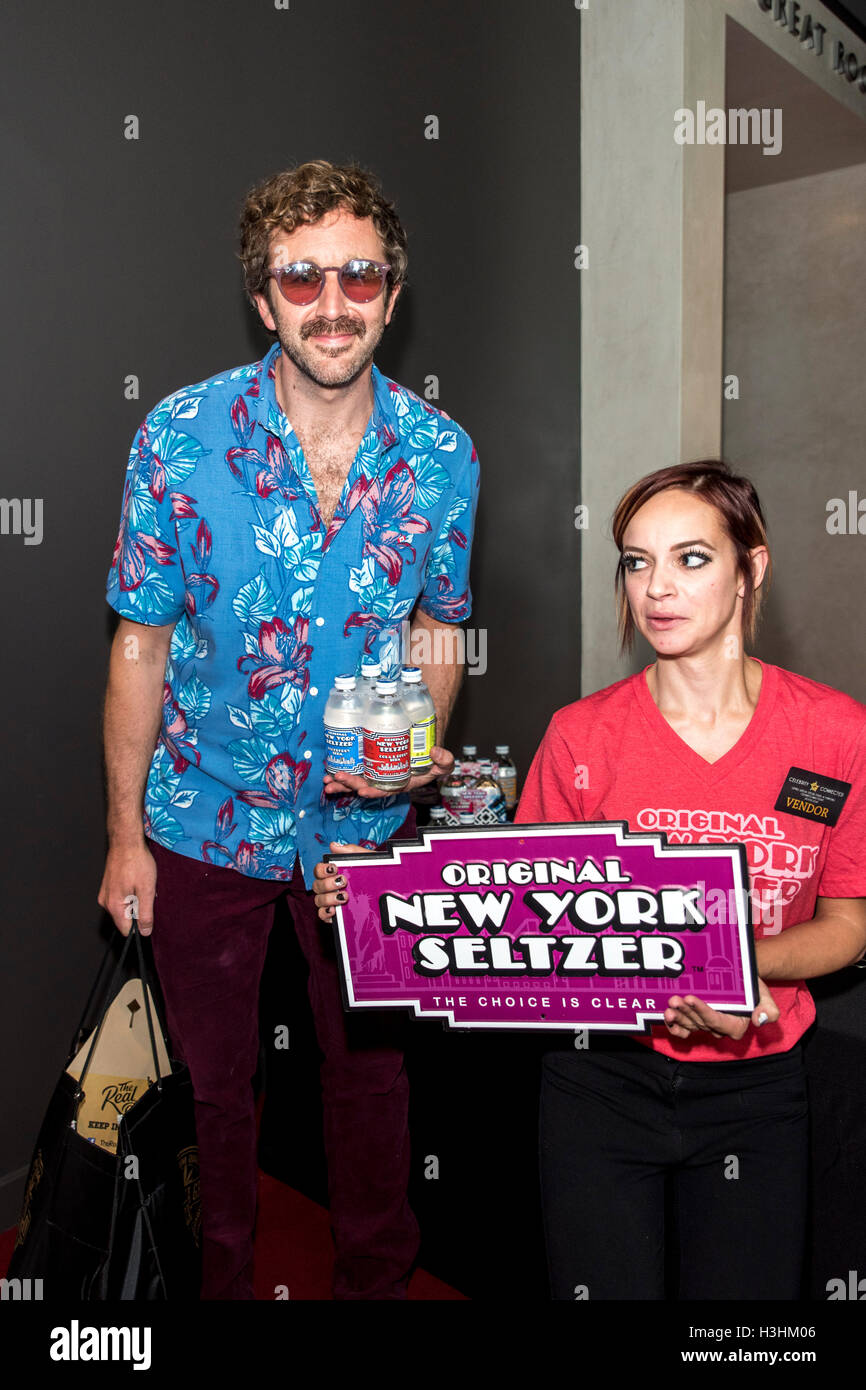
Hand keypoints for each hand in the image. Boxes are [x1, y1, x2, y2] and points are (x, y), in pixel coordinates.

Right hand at [97, 843, 156, 936]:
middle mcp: (106, 902)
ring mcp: (105, 893)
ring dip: (135, 901)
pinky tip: (137, 881)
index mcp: (114, 906)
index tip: (149, 914)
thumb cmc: (137, 862)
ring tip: (142, 885)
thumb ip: (145, 914)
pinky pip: (120, 898)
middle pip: (124, 919)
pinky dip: (130, 893)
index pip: (126, 930)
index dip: (139, 927)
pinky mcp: (107, 886)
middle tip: (147, 893)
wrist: (126, 841)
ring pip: (123, 908)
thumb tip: (145, 931)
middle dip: (138, 911)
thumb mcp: (147, 890)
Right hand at [313, 841, 373, 922]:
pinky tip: (335, 911)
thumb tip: (333, 845)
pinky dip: (325, 913)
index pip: (319, 870)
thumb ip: (352, 851)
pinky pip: (322, 915)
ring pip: (318, 900)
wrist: (391, 893)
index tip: (334, 868)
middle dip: (327, 883)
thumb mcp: (368, 861)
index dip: (322, 869)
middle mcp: (330, 887)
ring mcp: (332, 902)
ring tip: (344, 897)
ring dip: (328, 898)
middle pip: (316, 885)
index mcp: (335, 873)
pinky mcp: (335, 916)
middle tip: (343, 882)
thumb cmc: (376, 875)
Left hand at [323, 745, 454, 798]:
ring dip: (341, 781)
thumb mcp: (443, 762)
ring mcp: (377, 772)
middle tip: (336, 779)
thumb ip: (444, 760)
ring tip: (327, 781)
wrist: (425, 744)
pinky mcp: (371, 763)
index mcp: (402, 784)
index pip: (386, 790)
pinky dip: (343, 770)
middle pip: (366, 785)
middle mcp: (387, 780)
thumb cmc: (433, 758)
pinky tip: (329, 770)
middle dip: (350, 784)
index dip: (374, 791)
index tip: (363, 791)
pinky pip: (355, 769)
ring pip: (357, 778)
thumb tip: (435, 752)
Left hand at [663, 976, 778, 1040]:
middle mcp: (718, 1028)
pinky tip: (667, 1018)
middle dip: (686, 1011)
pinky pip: (684, 1030)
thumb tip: (759, 1020)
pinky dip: (675, 1026)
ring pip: (690, 1024)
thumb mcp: (765, 994)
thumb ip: (768, 1009)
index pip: (717, 1021)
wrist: (739, 976)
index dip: (703, 1011)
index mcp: (735, 1025)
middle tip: (674, 999)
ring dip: (678, 1016)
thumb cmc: (751, 986)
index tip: (691, 998)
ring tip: (669, 1005)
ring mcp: (705, 1024)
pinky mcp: (695, 1020)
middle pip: (700, 1022)